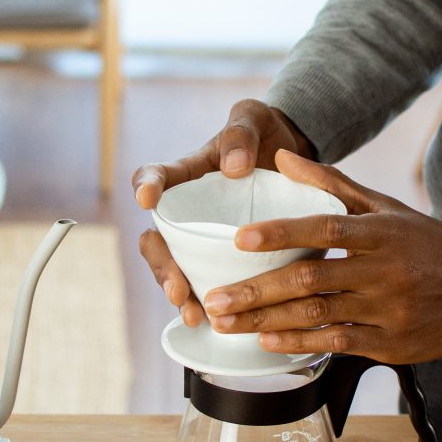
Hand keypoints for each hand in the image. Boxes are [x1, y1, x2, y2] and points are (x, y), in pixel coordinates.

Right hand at [134, 100, 315, 326]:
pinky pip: (207, 281)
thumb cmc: (265, 132)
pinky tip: (216, 322)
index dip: (146, 186)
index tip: (146, 198)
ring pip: (177, 268)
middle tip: (177, 287)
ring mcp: (203, 236)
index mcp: (189, 173)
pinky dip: (208, 302)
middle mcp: (189, 210)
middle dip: (162, 266)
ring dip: (180, 293)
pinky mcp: (223, 255)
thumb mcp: (253, 118)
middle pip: (158, 240)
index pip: (156, 178)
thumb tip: (232, 167)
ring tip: (192, 313)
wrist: (295, 157)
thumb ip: (240, 133)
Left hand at [201, 150, 441, 364]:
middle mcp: (383, 270)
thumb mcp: (386, 206)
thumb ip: (330, 182)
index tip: (241, 239)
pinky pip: (338, 344)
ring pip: (318, 316)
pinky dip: (300, 344)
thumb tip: (282, 155)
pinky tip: (269, 342)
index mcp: (380, 232)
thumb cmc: (434, 243)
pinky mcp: (392, 343)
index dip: (280, 233)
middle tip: (216, 297)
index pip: (323, 227)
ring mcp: (388, 310)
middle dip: (256, 291)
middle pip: (310, 279)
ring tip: (229, 322)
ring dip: (267, 322)